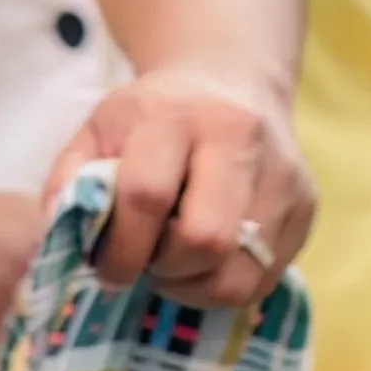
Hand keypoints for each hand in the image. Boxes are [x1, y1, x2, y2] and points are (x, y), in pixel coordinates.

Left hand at [45, 70, 308, 309]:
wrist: (230, 83)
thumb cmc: (153, 116)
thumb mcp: (100, 128)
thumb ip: (71, 178)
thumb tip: (62, 236)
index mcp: (177, 115)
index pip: (147, 195)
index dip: (121, 247)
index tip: (104, 268)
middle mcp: (240, 142)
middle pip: (206, 239)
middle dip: (164, 269)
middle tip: (144, 265)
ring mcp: (283, 177)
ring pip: (241, 271)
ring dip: (195, 287)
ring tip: (171, 269)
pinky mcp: (307, 207)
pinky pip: (266, 277)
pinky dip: (225, 286)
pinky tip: (203, 266)